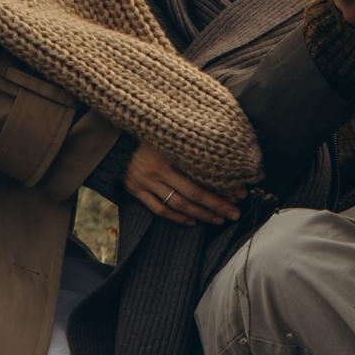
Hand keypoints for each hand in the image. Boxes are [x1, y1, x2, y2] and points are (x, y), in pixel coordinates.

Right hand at [120, 141, 242, 225]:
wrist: (114, 138)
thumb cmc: (149, 132)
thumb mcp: (171, 132)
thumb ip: (192, 142)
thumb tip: (223, 153)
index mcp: (170, 152)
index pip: (202, 174)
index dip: (222, 185)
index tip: (240, 192)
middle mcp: (158, 169)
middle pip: (193, 193)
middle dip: (217, 205)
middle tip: (235, 213)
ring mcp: (145, 181)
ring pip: (177, 204)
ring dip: (200, 214)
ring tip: (218, 220)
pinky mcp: (135, 189)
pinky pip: (159, 209)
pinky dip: (177, 217)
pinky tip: (192, 221)